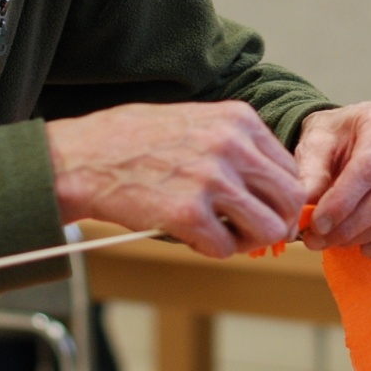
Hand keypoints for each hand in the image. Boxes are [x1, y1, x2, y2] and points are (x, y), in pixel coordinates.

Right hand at [46, 101, 303, 257]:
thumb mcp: (195, 120)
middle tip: (249, 232)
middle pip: (290, 200)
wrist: (80, 158)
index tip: (260, 208)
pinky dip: (211, 250)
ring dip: (247, 241)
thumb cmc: (131, 140)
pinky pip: (225, 248)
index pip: (290, 168)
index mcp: (238, 119)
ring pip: (268, 229)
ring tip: (221, 235)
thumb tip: (269, 182)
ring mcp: (212, 179)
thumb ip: (235, 144)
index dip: (278, 197)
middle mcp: (232, 146)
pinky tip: (189, 236)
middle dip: (274, 222)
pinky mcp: (188, 213)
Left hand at [293, 100, 370, 260]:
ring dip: (362, 238)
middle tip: (316, 240)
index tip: (314, 224)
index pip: (369, 167)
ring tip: (331, 241)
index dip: (340, 201)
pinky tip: (367, 250)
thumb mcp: (313, 146)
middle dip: (348, 226)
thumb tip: (304, 212)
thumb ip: (309, 175)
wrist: (351, 140)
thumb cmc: (333, 141)